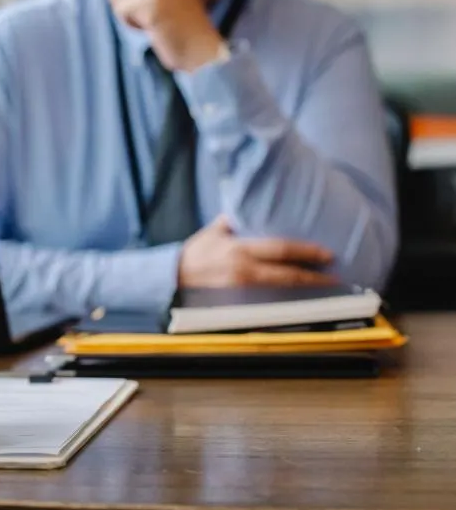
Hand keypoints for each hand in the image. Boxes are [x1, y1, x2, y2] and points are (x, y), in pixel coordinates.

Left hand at [109, 0, 223, 71]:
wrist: (202, 49)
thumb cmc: (184, 31)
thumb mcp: (165, 5)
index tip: (152, 8)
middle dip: (129, 3)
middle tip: (152, 19)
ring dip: (130, 17)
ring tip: (153, 25)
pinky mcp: (147, 4)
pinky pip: (121, 11)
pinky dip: (131, 25)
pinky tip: (151, 30)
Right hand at [179, 216, 336, 287]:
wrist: (173, 277)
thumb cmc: (195, 253)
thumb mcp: (214, 231)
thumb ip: (234, 220)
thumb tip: (252, 206)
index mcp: (239, 249)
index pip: (280, 249)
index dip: (306, 252)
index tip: (326, 253)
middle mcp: (243, 270)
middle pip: (286, 275)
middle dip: (314, 277)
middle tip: (336, 277)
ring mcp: (241, 289)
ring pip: (281, 291)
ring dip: (305, 291)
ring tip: (325, 289)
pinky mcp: (238, 303)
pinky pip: (268, 302)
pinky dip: (287, 301)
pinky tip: (300, 300)